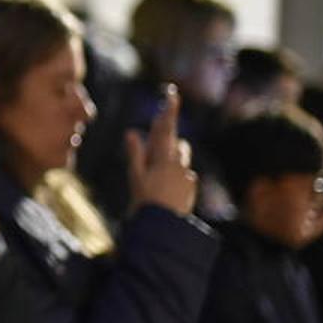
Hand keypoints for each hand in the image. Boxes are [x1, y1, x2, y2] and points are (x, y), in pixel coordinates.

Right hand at [126, 85, 196, 215]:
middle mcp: (179, 165)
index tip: (173, 94)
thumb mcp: (135, 177)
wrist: (162, 228)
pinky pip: (184, 177)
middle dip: (168, 142)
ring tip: (158, 171)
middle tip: (157, 146)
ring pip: (181, 160)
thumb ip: (135, 153)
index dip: (169, 111)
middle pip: (176, 144)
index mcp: (163, 158)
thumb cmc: (144, 201)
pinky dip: (175, 178)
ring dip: (172, 160)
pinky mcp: (190, 189)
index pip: (166, 129)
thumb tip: (131, 132)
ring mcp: (187, 177)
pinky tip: (165, 190)